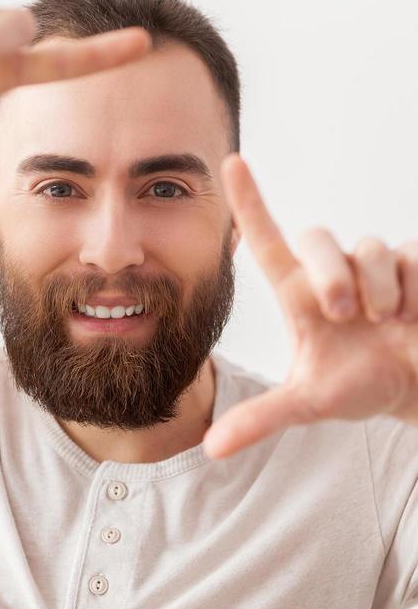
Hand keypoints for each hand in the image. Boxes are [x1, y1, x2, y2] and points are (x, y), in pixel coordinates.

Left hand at [202, 154, 417, 458]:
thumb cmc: (361, 386)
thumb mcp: (309, 404)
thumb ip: (262, 418)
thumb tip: (211, 447)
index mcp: (301, 297)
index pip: (268, 243)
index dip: (250, 202)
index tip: (231, 161)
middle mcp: (334, 272)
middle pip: (318, 236)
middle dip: (332, 273)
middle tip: (345, 313)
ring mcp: (376, 265)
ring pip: (370, 248)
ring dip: (379, 291)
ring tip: (387, 324)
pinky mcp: (415, 262)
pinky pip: (411, 255)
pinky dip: (413, 292)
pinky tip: (413, 318)